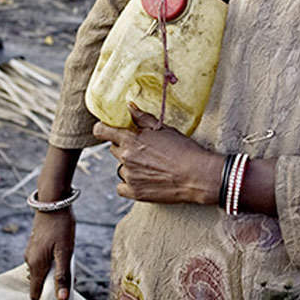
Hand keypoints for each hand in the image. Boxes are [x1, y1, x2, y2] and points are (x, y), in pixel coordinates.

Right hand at [24, 209, 74, 299]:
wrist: (53, 202)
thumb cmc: (61, 227)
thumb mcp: (65, 252)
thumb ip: (62, 276)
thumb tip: (62, 298)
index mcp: (36, 265)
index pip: (35, 293)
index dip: (47, 298)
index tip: (60, 294)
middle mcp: (30, 261)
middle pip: (40, 283)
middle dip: (54, 283)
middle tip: (70, 273)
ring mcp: (31, 252)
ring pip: (42, 271)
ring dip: (53, 271)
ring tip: (67, 260)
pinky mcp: (34, 245)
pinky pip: (42, 261)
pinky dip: (51, 262)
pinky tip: (62, 252)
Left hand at [94, 104, 222, 204]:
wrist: (197, 175)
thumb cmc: (184, 150)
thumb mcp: (164, 129)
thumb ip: (143, 119)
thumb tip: (129, 106)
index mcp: (131, 140)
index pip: (102, 131)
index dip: (102, 129)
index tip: (105, 129)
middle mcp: (126, 158)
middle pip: (114, 149)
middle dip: (124, 147)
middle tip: (143, 149)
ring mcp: (130, 176)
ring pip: (120, 167)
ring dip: (129, 165)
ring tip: (150, 166)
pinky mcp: (135, 193)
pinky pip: (121, 186)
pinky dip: (129, 183)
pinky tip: (143, 180)